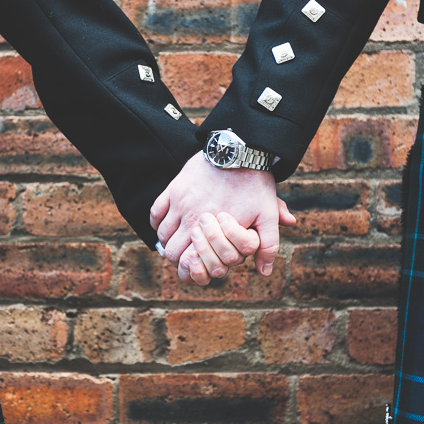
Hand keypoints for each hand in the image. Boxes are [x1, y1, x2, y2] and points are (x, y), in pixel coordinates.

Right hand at [150, 151, 294, 283]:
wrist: (240, 150)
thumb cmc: (255, 184)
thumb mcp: (267, 215)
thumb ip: (268, 245)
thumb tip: (264, 272)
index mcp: (213, 231)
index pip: (189, 261)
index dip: (189, 270)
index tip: (193, 267)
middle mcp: (192, 218)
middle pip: (171, 251)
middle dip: (177, 259)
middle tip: (185, 258)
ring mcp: (180, 202)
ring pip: (162, 234)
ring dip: (168, 242)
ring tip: (178, 242)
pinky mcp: (174, 188)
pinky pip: (155, 212)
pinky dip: (157, 222)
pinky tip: (166, 224)